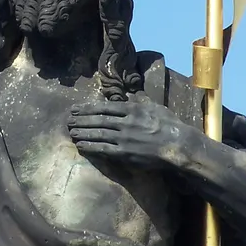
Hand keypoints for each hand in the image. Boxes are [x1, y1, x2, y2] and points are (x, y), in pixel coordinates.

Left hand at [68, 98, 187, 170]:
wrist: (177, 145)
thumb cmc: (169, 125)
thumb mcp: (155, 107)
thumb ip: (140, 100)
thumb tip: (133, 92)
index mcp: (131, 109)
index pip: (104, 107)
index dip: (88, 108)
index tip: (76, 108)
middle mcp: (125, 122)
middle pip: (98, 120)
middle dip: (81, 119)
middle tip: (68, 119)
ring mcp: (123, 138)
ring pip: (98, 133)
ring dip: (82, 132)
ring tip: (71, 131)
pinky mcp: (124, 153)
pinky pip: (103, 149)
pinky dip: (90, 146)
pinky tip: (81, 145)